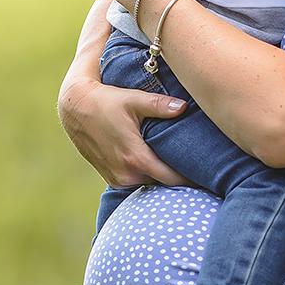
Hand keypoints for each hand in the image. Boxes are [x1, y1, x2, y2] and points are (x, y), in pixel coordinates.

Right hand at [58, 76, 194, 188]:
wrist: (75, 108)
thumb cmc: (106, 101)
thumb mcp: (133, 99)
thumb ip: (159, 105)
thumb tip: (184, 107)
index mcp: (136, 158)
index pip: (173, 179)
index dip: (193, 179)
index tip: (209, 175)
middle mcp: (127, 174)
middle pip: (164, 185)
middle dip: (183, 180)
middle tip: (205, 174)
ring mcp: (118, 179)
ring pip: (152, 184)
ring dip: (166, 179)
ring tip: (188, 171)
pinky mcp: (113, 178)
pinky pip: (139, 182)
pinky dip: (151, 177)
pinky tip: (164, 168)